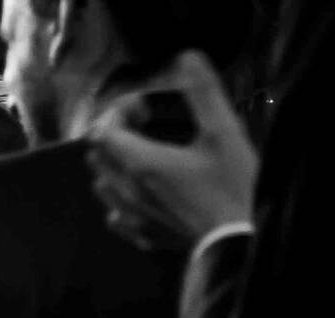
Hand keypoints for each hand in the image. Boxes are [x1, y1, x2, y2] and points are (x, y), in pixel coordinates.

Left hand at [86, 52, 258, 251]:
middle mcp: (127, 192)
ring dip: (114, 165)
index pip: (102, 131)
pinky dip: (121, 197)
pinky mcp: (142, 236)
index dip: (119, 113)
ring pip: (102, 185)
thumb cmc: (232, 188)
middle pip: (97, 156)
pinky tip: (144, 192)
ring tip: (143, 155)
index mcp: (141, 164)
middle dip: (114, 134)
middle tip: (145, 126)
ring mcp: (132, 218)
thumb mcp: (224, 132)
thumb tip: (188, 59)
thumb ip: (203, 92)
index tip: (145, 110)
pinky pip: (115, 215)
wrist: (238, 242)